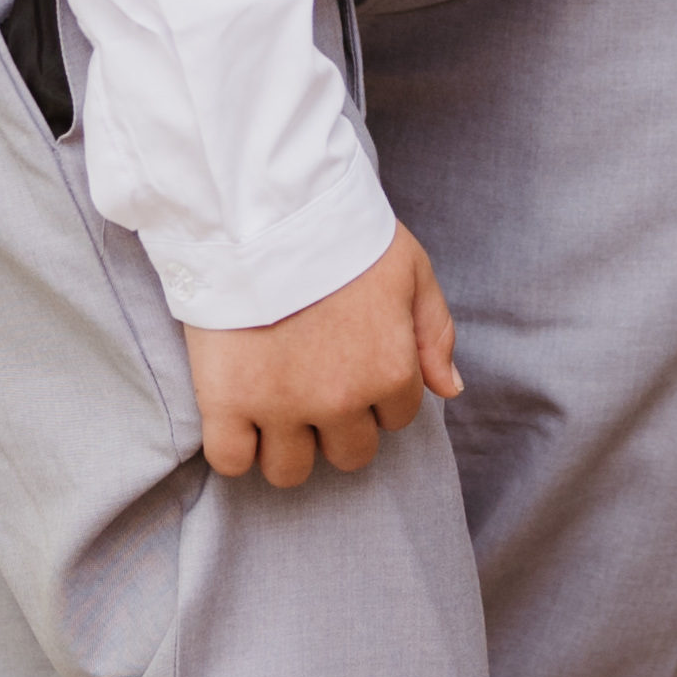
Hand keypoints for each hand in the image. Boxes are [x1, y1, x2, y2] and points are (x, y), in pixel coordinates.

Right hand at [184, 225, 459, 483]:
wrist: (260, 206)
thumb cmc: (339, 231)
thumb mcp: (409, 267)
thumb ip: (435, 332)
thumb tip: (450, 389)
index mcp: (391, 371)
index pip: (395, 419)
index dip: (374, 392)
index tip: (347, 362)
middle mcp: (342, 400)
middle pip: (348, 454)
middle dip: (334, 425)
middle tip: (309, 381)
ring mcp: (282, 405)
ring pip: (291, 470)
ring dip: (286, 445)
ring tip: (271, 404)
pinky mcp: (227, 400)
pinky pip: (232, 461)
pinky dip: (235, 449)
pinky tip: (235, 419)